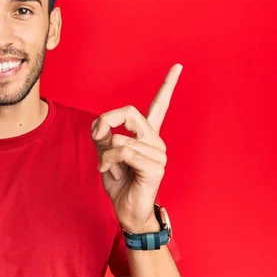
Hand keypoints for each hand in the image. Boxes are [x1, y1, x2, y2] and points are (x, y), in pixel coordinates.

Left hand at [91, 64, 182, 232]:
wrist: (127, 210)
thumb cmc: (120, 181)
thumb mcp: (105, 153)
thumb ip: (102, 135)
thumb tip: (100, 126)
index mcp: (146, 134)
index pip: (159, 105)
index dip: (168, 85)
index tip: (178, 66)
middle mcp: (155, 140)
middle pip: (129, 111)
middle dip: (106, 121)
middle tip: (97, 137)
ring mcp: (158, 153)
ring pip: (120, 137)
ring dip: (105, 153)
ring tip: (107, 166)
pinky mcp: (155, 167)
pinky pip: (124, 152)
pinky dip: (108, 160)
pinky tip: (108, 170)